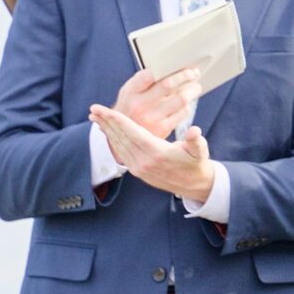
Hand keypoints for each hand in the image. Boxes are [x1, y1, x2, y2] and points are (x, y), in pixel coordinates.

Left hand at [88, 102, 216, 201]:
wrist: (193, 184)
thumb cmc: (196, 162)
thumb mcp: (200, 151)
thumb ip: (196, 140)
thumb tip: (195, 131)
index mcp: (157, 153)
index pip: (132, 133)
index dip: (117, 120)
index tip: (104, 110)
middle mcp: (144, 162)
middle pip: (121, 138)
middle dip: (106, 122)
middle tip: (93, 108)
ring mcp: (139, 168)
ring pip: (118, 145)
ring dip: (106, 130)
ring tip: (95, 117)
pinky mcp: (137, 171)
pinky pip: (121, 152)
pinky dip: (112, 140)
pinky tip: (106, 131)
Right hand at [109, 63, 202, 142]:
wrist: (124, 136)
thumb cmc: (129, 109)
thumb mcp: (128, 92)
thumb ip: (144, 81)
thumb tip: (170, 68)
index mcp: (130, 92)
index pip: (150, 75)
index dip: (169, 68)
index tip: (181, 65)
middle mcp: (139, 105)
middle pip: (168, 85)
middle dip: (185, 76)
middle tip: (194, 73)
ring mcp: (151, 118)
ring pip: (180, 99)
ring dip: (192, 90)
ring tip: (196, 87)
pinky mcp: (162, 129)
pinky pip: (183, 113)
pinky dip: (187, 105)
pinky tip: (187, 103)